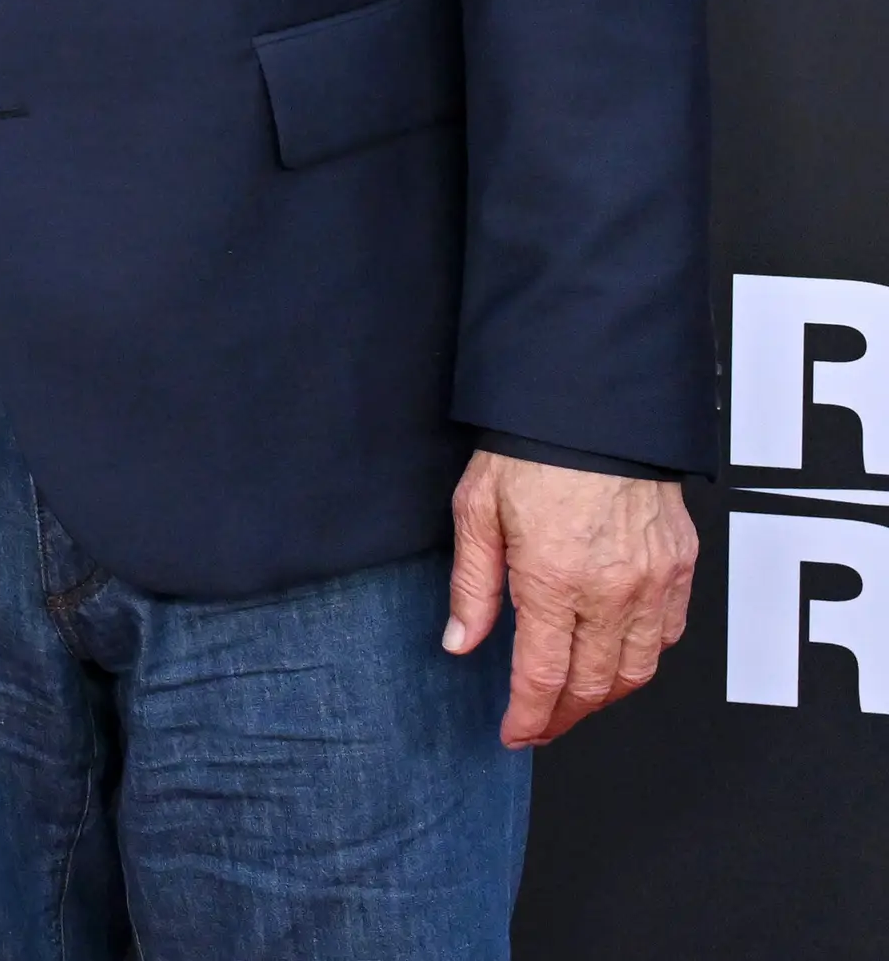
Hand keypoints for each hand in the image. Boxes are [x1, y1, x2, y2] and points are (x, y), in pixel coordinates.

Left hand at [445, 450, 698, 746]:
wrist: (593, 409)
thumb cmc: (530, 452)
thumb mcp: (477, 513)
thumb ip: (472, 586)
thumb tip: (460, 642)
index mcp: (556, 581)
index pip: (544, 677)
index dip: (528, 717)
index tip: (514, 734)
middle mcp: (614, 591)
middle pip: (594, 685)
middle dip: (564, 717)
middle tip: (539, 727)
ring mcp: (656, 582)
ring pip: (640, 670)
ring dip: (605, 697)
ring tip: (574, 702)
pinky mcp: (682, 567)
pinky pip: (670, 635)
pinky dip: (644, 658)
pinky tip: (617, 658)